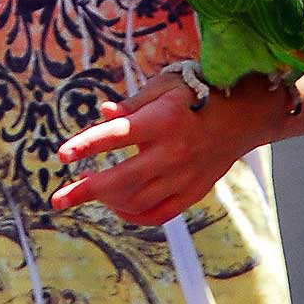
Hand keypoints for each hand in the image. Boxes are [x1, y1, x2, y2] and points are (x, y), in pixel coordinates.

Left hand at [51, 72, 291, 224]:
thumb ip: (133, 104)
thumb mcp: (166, 87)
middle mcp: (173, 151)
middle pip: (122, 180)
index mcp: (163, 120)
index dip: (86, 145)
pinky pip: (160, 213)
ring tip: (89, 194)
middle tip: (58, 198)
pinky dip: (135, 216)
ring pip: (137, 200)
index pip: (116, 135)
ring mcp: (185, 175)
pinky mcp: (194, 190)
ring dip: (107, 201)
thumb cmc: (199, 93)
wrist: (245, 114)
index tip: (62, 155)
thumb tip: (101, 113)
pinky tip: (119, 208)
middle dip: (85, 191)